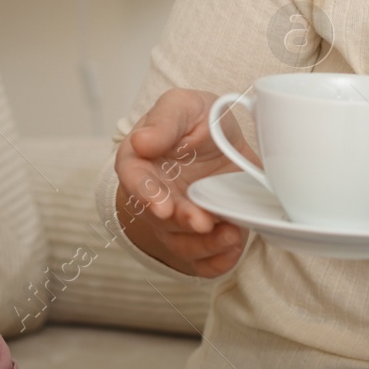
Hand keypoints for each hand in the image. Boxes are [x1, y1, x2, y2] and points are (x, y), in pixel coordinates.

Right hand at [113, 88, 253, 277]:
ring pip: (183, 245)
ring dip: (205, 245)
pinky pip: (205, 262)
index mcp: (141, 161)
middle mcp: (155, 197)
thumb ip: (165, 120)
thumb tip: (142, 141)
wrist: (225, 140)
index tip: (162, 206)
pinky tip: (234, 244)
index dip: (146, 196)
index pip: (134, 180)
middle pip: (160, 220)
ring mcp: (177, 221)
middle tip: (202, 221)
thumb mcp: (184, 105)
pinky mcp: (201, 238)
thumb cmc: (197, 120)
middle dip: (182, 223)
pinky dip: (220, 260)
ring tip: (230, 233)